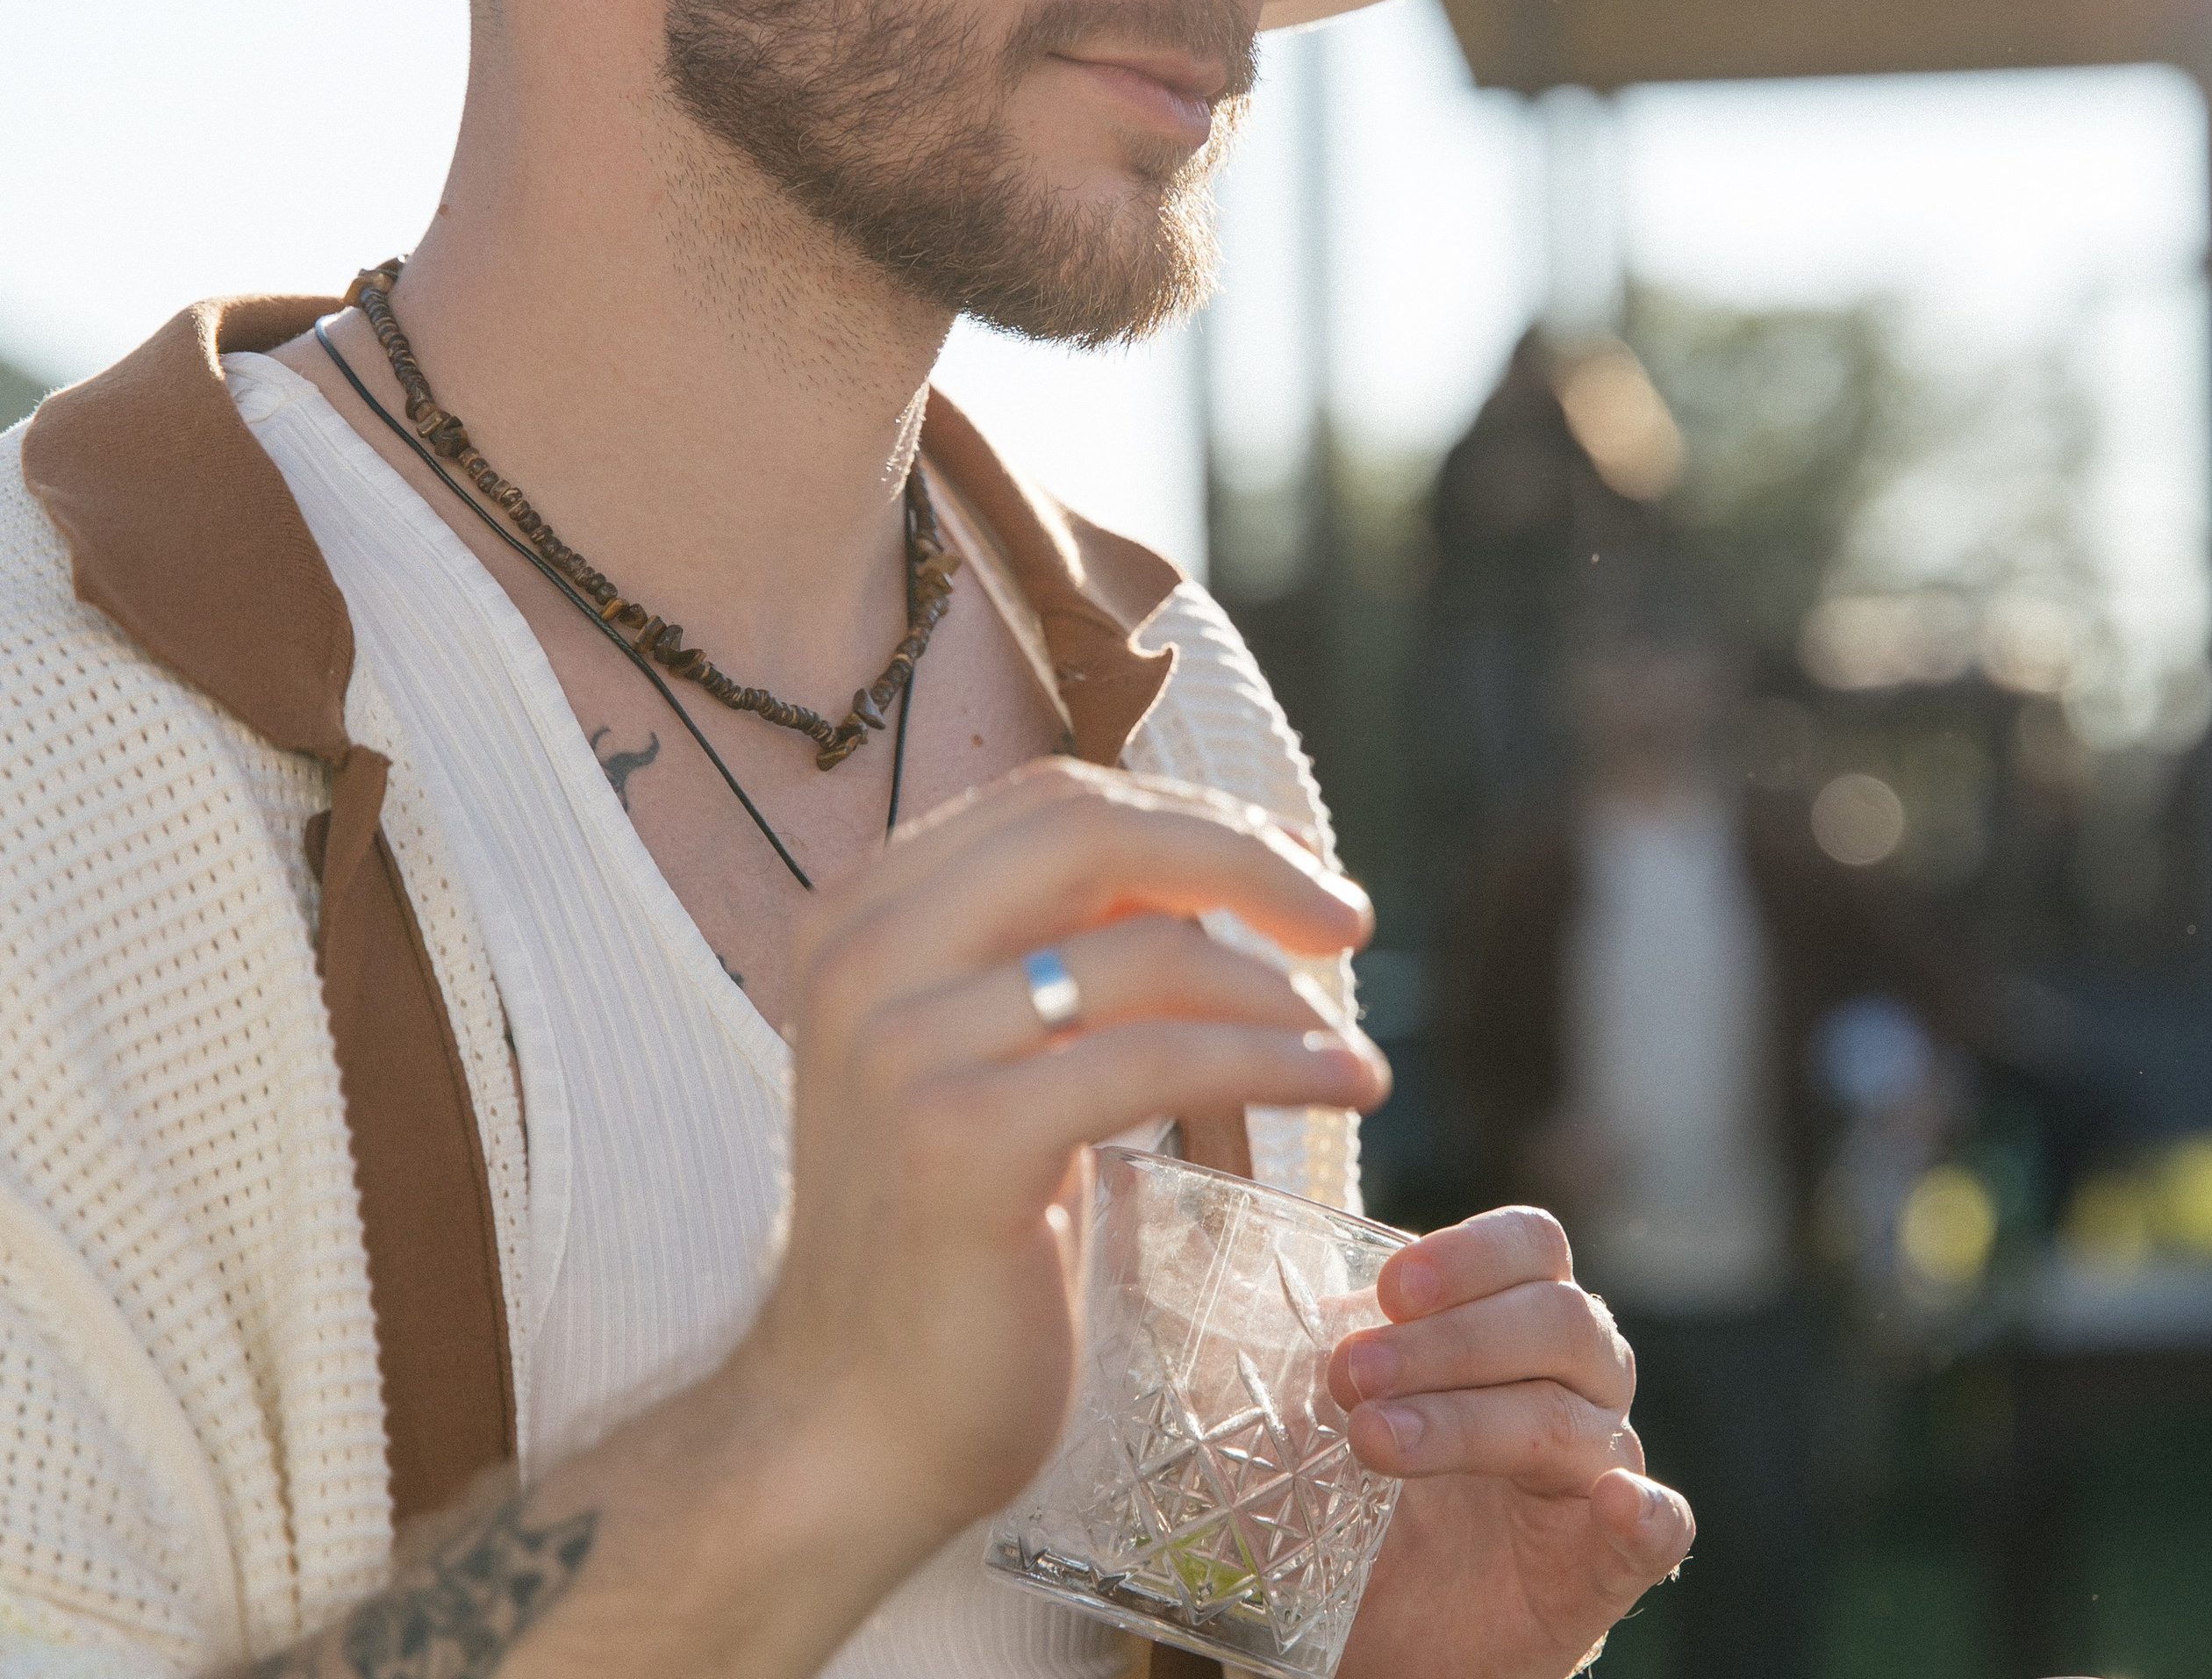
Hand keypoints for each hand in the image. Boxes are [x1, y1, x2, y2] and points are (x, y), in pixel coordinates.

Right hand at [742, 761, 1388, 1574]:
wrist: (847, 1426)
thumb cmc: (944, 1239)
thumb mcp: (980, 1058)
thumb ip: (1053, 953)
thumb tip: (1209, 870)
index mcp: (858, 915)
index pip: (1055, 801)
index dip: (1192, 819)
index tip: (1291, 870)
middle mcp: (862, 955)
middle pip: (1094, 834)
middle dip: (1245, 861)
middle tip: (1349, 919)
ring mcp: (900, 1043)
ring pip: (1145, 951)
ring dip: (1280, 990)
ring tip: (1348, 1045)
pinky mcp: (960, 1137)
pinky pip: (1161, 1061)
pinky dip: (1274, 1060)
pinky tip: (1343, 1085)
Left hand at [1329, 1209, 1692, 1678]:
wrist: (1381, 1624)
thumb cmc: (1359, 1486)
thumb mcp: (1322, 1399)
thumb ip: (1313, 1339)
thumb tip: (1261, 1291)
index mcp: (1519, 1316)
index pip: (1532, 1246)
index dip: (1468, 1254)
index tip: (1389, 1290)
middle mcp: (1577, 1380)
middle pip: (1559, 1319)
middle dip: (1448, 1340)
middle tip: (1352, 1375)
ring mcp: (1597, 1471)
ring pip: (1567, 1418)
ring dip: (1467, 1421)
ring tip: (1373, 1440)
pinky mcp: (1601, 1569)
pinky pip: (1657, 1537)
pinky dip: (1646, 1517)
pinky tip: (1620, 1505)